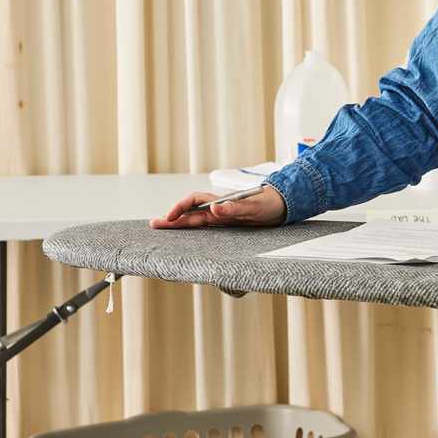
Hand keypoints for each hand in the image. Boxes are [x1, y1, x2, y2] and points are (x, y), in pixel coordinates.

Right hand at [149, 186, 285, 229]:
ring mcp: (222, 217)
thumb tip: (215, 208)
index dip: (181, 207)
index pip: (194, 201)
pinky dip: (194, 232)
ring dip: (180, 224)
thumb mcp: (254, 207)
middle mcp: (219, 209)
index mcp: (221, 201)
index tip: (170, 216)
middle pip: (191, 212)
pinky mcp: (228, 225)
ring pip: (196, 220)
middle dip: (173, 218)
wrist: (283, 206)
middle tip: (154, 224)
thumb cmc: (269, 203)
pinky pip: (207, 228)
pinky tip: (185, 237)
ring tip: (163, 229)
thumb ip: (235, 208)